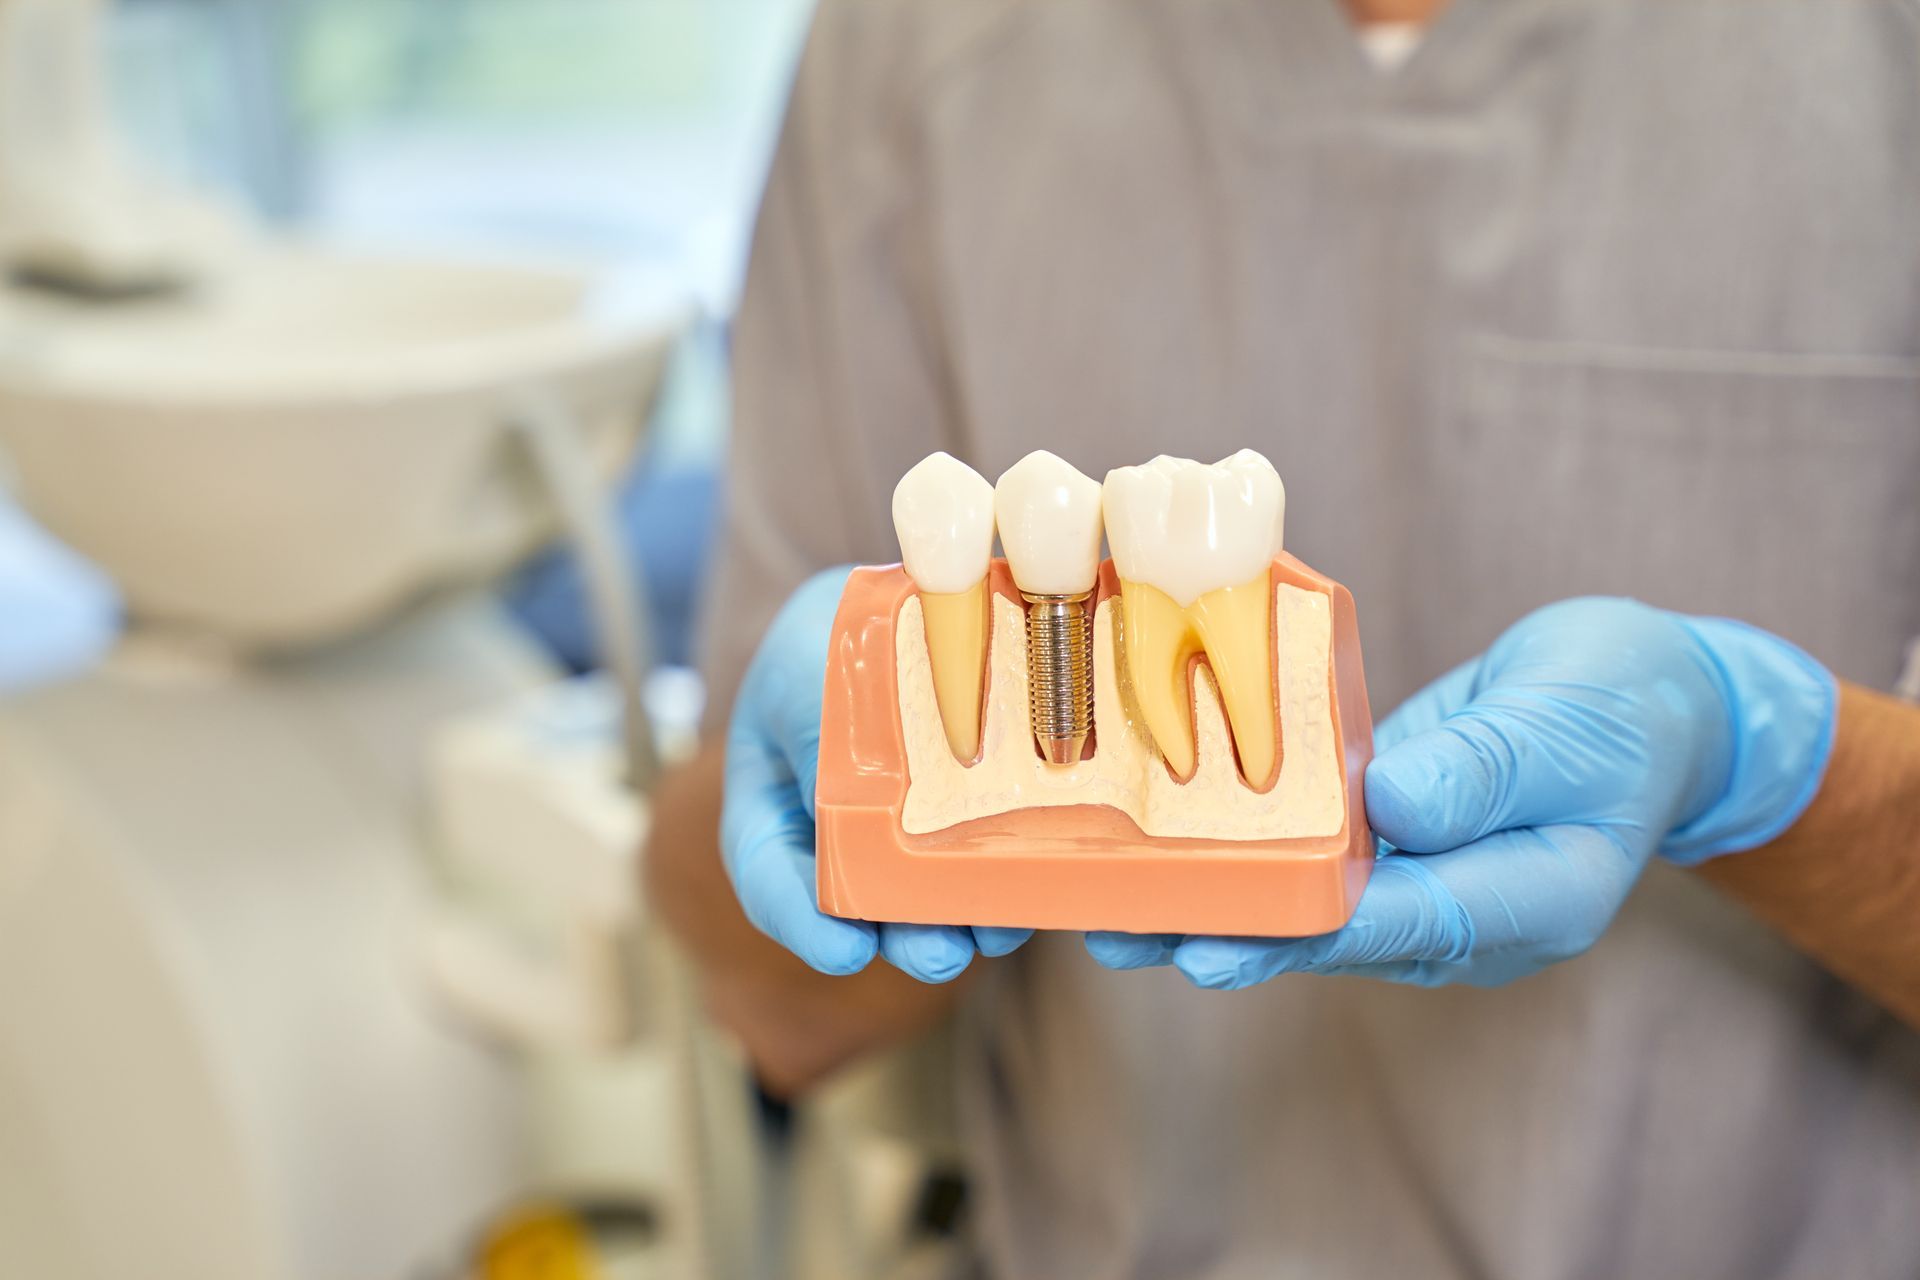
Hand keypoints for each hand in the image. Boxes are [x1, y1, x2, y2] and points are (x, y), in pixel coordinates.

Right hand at [721, 567, 1032, 982]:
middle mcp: (839, 835)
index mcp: (772, 801)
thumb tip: (848, 797)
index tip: (843, 953)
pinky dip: (1012, 874)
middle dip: (903, 937)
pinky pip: (990, 854)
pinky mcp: (974, 818)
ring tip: (999, 933)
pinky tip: (1043, 884)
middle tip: (940, 956)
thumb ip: (815, 726)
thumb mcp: (806, 663)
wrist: (905, 600)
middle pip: (861, 905)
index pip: (768, 875)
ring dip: (965, 919)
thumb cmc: (835, 630)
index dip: (801, 920)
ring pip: (931, 894)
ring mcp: (908, 834)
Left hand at [1086, 597, 1835, 988]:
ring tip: (1104, 911)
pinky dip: (1238, 851)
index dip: (1305, 933)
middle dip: (1226, 933)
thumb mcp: (1573, 724)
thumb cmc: (1627, 709)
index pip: (1405, 921)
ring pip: (1304, 903)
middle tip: (1121, 934)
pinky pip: (1306, 854)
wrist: (1649, 699)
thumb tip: (1397, 807)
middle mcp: (1459, 909)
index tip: (1218, 944)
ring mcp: (1418, 878)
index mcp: (1528, 900)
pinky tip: (1158, 846)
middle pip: (1331, 931)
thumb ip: (1489, 767)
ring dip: (1210, 904)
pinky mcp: (1383, 836)